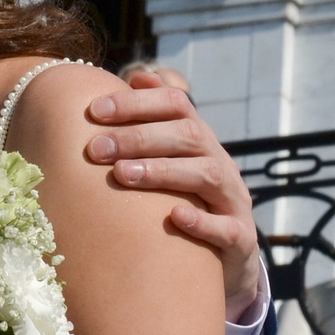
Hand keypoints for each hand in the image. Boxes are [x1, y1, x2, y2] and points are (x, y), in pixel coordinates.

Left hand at [87, 67, 263, 321]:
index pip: (177, 105)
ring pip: (206, 174)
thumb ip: (152, 123)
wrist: (224, 259)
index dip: (137, 103)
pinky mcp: (240, 239)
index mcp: (200, 141)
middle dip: (139, 138)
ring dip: (162, 171)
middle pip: (188, 135)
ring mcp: (232, 200)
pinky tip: (173, 217)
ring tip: (121, 175)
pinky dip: (200, 222)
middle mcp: (220, 164)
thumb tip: (138, 75)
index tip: (94, 110)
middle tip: (95, 148)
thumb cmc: (183, 202)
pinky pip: (226, 228)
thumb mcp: (171, 161)